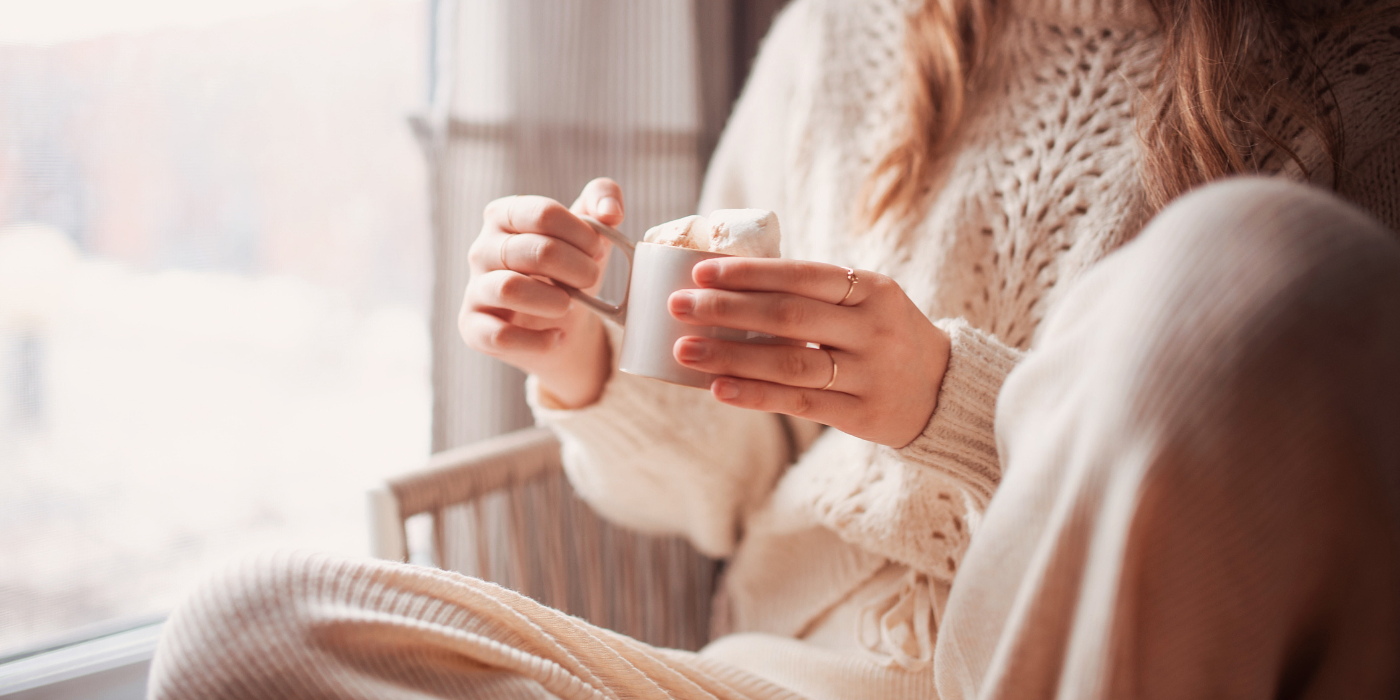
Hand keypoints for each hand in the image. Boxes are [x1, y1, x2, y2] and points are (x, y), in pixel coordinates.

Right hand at [458, 178, 623, 408]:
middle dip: (576, 267)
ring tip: (570, 305)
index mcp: (504, 215)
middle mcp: (481, 249)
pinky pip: (499, 335)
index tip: (598, 249)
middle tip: (591, 278)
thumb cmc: (570, 271)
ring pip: (509, 288)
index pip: (543, 213)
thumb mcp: (589, 232)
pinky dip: (537, 340)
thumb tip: (610, 212)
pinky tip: (556, 337)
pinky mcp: (473, 328)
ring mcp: (475, 289)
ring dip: (553, 299)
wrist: (561, 325)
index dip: (581, 233)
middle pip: (533, 250)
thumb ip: (603, 200)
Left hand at [667, 258, 950, 447]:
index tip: (701, 272)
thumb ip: (816, 294)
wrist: (944, 390)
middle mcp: (874, 329)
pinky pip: (799, 403)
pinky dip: (755, 394)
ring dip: (732, 355)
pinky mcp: (862, 415)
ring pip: (790, 363)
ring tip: (685, 350)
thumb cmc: (885, 336)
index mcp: (873, 289)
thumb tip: (731, 285)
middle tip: (680, 306)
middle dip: (728, 309)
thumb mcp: (868, 302)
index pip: (803, 275)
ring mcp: (870, 374)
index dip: (750, 273)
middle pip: (790, 316)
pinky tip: (718, 387)